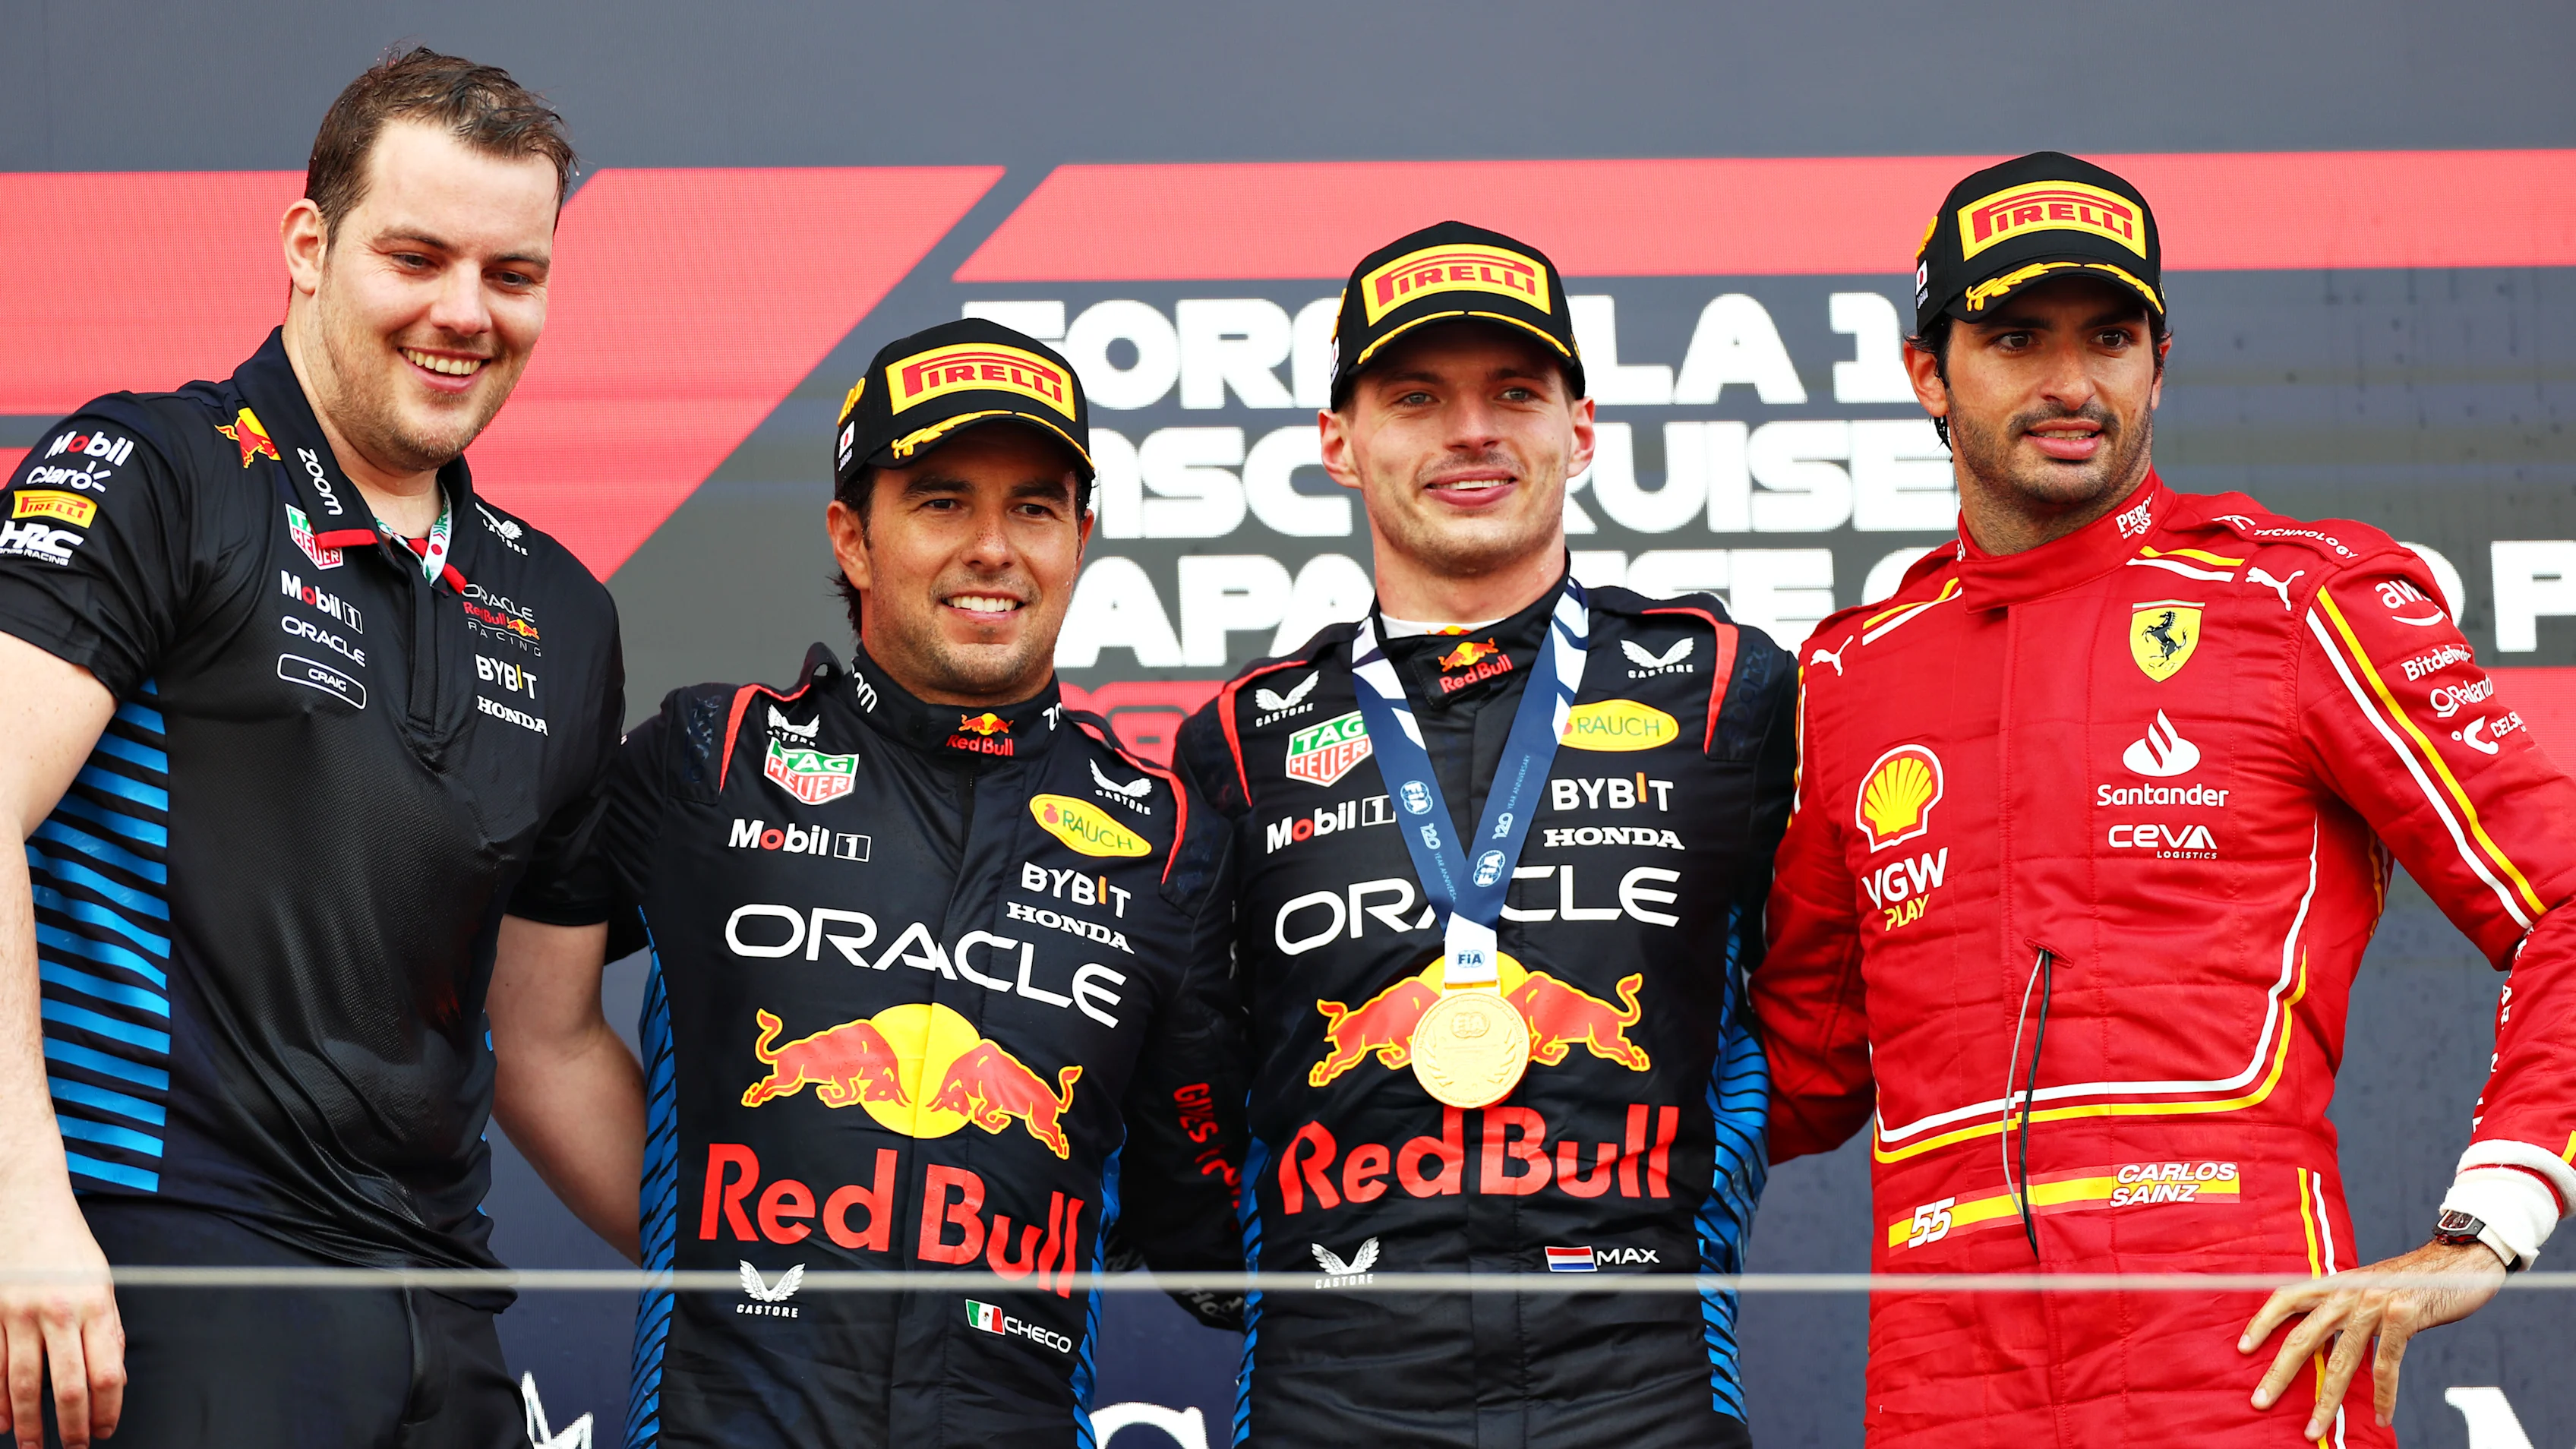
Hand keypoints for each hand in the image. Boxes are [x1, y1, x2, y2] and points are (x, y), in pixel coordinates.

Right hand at [0, 1188, 122, 1446]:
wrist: (25, 1199)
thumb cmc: (66, 1241)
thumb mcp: (101, 1280)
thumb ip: (106, 1327)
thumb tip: (110, 1375)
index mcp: (96, 1303)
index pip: (106, 1373)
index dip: (106, 1410)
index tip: (104, 1429)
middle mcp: (59, 1311)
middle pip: (67, 1386)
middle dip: (70, 1426)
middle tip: (71, 1448)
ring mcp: (19, 1313)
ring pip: (22, 1383)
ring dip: (28, 1422)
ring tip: (32, 1445)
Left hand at [2239, 1238, 2507, 1436]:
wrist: (2458, 1260)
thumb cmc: (2411, 1281)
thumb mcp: (2368, 1287)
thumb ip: (2343, 1311)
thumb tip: (2322, 1344)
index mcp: (2335, 1284)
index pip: (2286, 1297)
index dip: (2262, 1321)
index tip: (2242, 1348)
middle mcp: (2348, 1292)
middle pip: (2303, 1337)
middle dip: (2279, 1372)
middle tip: (2260, 1401)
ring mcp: (2374, 1304)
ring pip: (2341, 1359)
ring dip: (2327, 1399)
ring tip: (2313, 1427)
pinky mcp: (2403, 1317)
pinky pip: (2386, 1364)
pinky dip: (2384, 1394)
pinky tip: (2381, 1416)